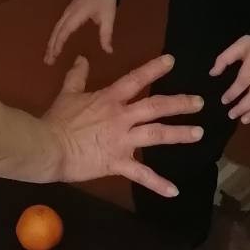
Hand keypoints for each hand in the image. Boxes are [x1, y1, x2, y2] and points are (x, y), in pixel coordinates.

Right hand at [42, 54, 202, 197]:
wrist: (48, 147)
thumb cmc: (57, 120)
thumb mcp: (67, 93)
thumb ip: (77, 76)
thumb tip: (81, 58)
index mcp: (109, 99)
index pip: (136, 80)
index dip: (154, 69)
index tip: (172, 61)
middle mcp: (121, 117)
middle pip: (155, 106)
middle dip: (179, 103)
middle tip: (200, 102)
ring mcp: (122, 140)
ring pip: (156, 135)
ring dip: (179, 134)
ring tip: (198, 133)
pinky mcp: (118, 162)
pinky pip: (141, 175)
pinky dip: (158, 184)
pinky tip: (174, 191)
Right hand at [44, 0, 116, 63]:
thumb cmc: (104, 0)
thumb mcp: (108, 18)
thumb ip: (106, 35)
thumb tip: (108, 51)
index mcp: (77, 14)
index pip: (65, 30)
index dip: (59, 43)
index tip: (55, 55)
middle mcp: (68, 13)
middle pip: (56, 31)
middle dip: (51, 46)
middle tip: (48, 61)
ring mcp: (67, 12)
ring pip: (56, 28)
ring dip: (51, 42)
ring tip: (48, 56)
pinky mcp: (68, 11)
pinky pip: (59, 25)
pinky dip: (55, 36)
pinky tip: (54, 43)